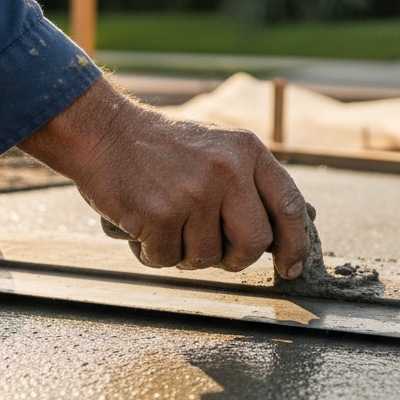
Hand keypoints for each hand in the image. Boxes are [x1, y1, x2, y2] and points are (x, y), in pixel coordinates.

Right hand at [20, 77, 311, 277]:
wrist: (104, 132)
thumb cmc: (161, 149)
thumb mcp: (218, 149)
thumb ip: (250, 184)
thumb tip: (284, 231)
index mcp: (248, 151)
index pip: (289, 205)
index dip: (295, 243)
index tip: (291, 267)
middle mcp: (227, 170)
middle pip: (254, 243)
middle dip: (235, 258)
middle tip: (212, 249)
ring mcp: (195, 193)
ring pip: (207, 257)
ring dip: (184, 253)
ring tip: (167, 223)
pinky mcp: (161, 214)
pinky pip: (167, 260)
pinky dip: (153, 252)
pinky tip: (143, 225)